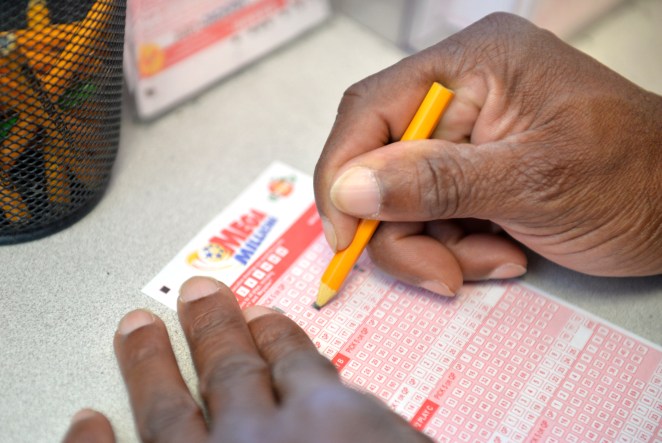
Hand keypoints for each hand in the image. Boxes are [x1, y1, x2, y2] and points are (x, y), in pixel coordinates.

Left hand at [62, 277, 430, 442]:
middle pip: (231, 366)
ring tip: (138, 328)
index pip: (296, 362)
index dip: (277, 336)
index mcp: (333, 424)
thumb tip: (366, 421)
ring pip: (171, 405)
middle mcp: (265, 439)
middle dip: (214, 327)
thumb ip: (377, 435)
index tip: (263, 316)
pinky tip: (84, 424)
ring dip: (152, 362)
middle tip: (196, 296)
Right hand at [314, 13, 661, 294]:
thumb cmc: (635, 179)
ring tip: (492, 258)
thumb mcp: (534, 181)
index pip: (371, 110)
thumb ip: (437, 182)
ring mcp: (463, 136)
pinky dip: (455, 248)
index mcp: (473, 65)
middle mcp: (459, 93)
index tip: (345, 236)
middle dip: (402, 229)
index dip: (343, 174)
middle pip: (380, 164)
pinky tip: (502, 252)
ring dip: (435, 246)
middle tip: (440, 271)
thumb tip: (351, 188)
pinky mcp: (469, 173)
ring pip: (400, 201)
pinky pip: (430, 217)